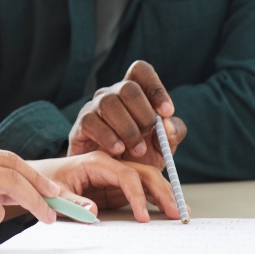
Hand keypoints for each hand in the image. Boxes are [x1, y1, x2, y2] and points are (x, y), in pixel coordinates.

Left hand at [32, 150, 184, 222]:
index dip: (137, 195)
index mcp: (95, 161)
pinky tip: (168, 208)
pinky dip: (157, 197)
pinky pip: (142, 188)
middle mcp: (109, 164)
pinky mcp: (117, 185)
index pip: (125, 174)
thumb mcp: (55, 194)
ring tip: (179, 212)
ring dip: (164, 193)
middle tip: (176, 213)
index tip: (144, 218)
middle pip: (142, 172)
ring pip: (147, 178)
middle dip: (161, 190)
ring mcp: (115, 173)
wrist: (40, 180)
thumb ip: (72, 202)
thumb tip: (93, 211)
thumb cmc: (46, 183)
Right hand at [68, 60, 185, 165]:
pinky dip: (108, 137)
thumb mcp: (164, 147)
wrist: (112, 183)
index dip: (155, 87)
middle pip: (128, 87)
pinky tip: (118, 150)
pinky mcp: (81, 124)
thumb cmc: (139, 157)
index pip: (140, 70)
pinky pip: (91, 121)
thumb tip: (167, 123)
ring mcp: (94, 107)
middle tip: (149, 135)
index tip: (167, 111)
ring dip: (128, 129)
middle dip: (143, 114)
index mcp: (134, 93)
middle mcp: (113, 94)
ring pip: (109, 103)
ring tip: (137, 150)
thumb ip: (173, 132)